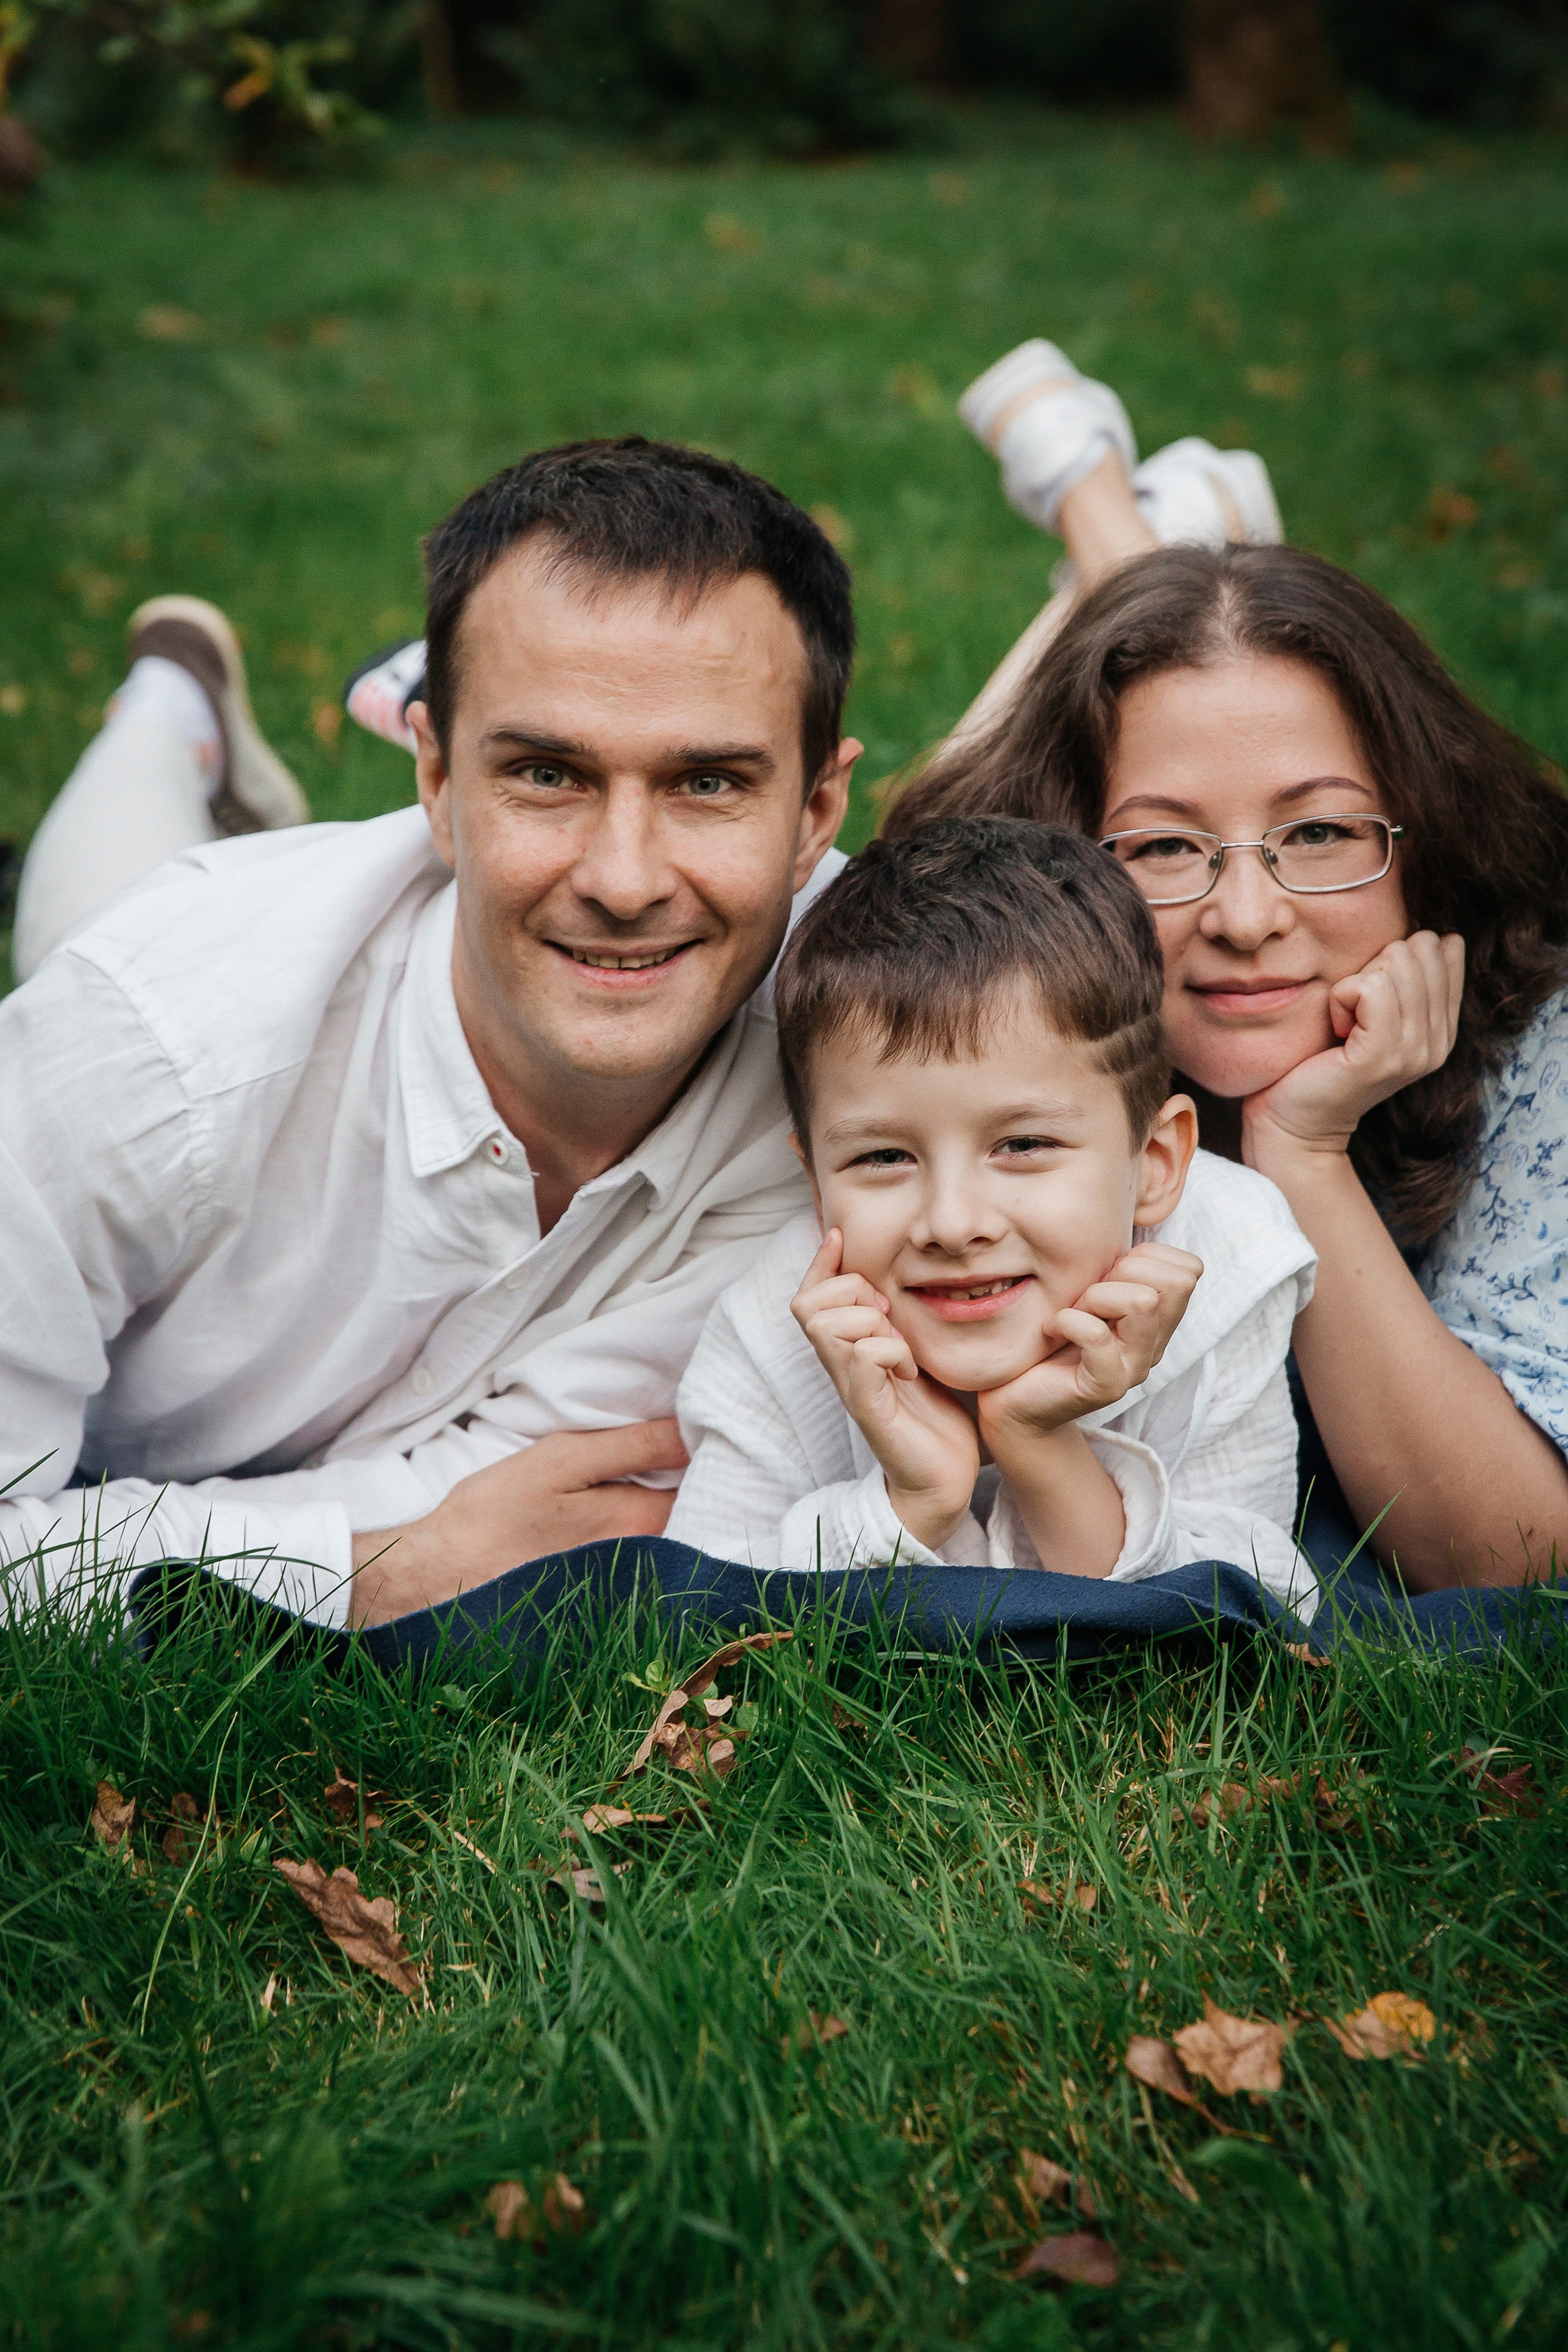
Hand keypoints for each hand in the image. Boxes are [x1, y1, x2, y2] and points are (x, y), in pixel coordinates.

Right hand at [348, 1419, 686, 1626]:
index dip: (709, 1453)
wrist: (442, 1577)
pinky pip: (648, 1564)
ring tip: (666, 1481)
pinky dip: (653, 1542)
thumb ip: (635, 1444)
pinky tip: (627, 1524)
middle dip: (701, 1485)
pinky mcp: (607, 1602)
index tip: (707, 1429)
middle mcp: (648, 1563)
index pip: (706, 1483)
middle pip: (696, 1515)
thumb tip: (696, 1429)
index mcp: (641, 1523)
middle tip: (693, 1449)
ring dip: (678, 1512)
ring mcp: (630, 1588)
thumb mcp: (563, 1458)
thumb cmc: (495, 1511)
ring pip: (673, 1539)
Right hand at [791, 1229, 979, 1549]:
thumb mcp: (910, 1351)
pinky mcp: (870, 1410)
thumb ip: (893, 1321)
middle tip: (888, 1317)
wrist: (942, 1478)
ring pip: (828, 1326)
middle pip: (808, 1305)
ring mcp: (851, 1388)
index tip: (841, 1236)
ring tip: (901, 1348)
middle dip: (851, 1293)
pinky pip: (863, 1359)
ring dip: (872, 1324)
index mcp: (845, 1351)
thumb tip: (886, 1280)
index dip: (819, 1262)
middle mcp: (839, 1367)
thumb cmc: (930, 1415)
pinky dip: (890, 1353)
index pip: (808, 1295)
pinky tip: (909, 1370)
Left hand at [976, 1242, 1202, 1455]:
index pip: (1189, 1268)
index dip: (1147, 1257)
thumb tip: (1126, 1228)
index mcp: (1157, 1319)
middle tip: (1087, 1295)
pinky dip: (1068, 1321)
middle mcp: (1155, 1344)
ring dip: (1096, 1296)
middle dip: (1124, 1272)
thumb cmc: (1047, 1341)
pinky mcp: (1104, 1387)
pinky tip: (1051, 1328)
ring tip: (1071, 1311)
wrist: (1015, 1401)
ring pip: (1143, 1302)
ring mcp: (1134, 1368)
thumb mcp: (1087, 1294)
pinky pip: (1097, 1336)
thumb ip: (1114, 1270)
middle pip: (1177, 1281)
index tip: (1107, 1276)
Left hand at [1243, 931, 1464, 1170]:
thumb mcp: (1372, 1012)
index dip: (1398, 956)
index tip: (1371, 998)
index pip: (1446, 949)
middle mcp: (1439, 1041)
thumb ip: (1404, 978)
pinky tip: (1335, 1028)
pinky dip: (1340, 998)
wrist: (1295, 1124)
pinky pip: (1369, 987)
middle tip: (1354, 1012)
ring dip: (1355, 983)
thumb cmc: (1321, 1060)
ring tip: (1344, 1023)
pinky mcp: (1382, 1055)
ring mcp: (1414, 1050)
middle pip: (1421, 948)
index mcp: (1443, 1027)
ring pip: (1396, 962)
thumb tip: (1432, 934)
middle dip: (1376, 966)